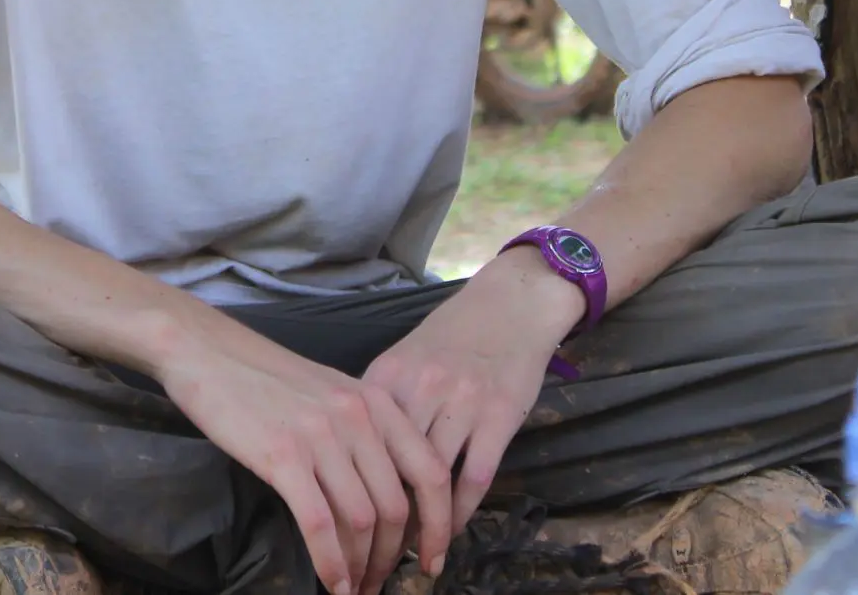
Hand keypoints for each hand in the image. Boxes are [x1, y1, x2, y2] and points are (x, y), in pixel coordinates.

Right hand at [155, 317, 454, 594]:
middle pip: (396, 508)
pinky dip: (330, 564)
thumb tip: (381, 494)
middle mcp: (357, 418)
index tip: (430, 560)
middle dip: (392, 558)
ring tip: (354, 589)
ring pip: (361, 521)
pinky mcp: (282, 456)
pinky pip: (319, 524)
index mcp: (376, 402)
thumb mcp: (330, 392)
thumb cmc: (265, 376)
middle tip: (380, 583)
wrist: (208, 350)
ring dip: (361, 567)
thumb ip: (363, 432)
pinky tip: (332, 585)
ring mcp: (320, 436)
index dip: (438, 526)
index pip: (430, 473)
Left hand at [364, 253, 581, 531]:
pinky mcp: (498, 416)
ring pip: (432, 478)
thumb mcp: (405, 357)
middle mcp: (420, 388)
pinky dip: (461, 512)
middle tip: (376, 552)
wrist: (512, 303)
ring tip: (413, 554)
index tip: (346, 523)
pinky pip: (474, 477)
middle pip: (391, 467)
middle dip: (382, 516)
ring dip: (423, 524)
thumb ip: (382, 402)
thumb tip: (354, 454)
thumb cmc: (454, 334)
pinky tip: (452, 530)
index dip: (350, 489)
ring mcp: (461, 402)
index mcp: (387, 376)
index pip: (357, 444)